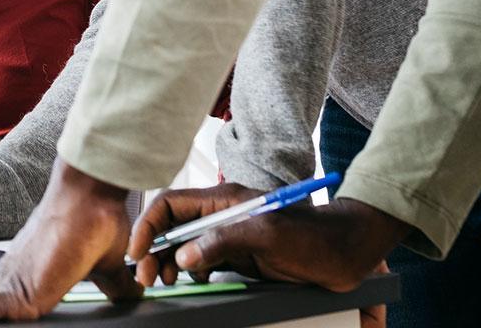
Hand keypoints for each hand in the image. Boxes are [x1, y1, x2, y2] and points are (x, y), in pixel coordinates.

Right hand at [129, 183, 405, 297]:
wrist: (342, 253)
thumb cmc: (309, 238)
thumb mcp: (265, 237)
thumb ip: (223, 242)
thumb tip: (185, 255)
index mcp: (223, 199)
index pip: (171, 203)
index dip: (148, 225)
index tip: (138, 253)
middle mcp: (221, 212)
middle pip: (172, 224)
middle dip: (153, 248)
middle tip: (147, 278)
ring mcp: (229, 233)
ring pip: (183, 243)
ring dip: (167, 260)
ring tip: (164, 280)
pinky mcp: (238, 253)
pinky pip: (200, 258)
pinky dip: (187, 268)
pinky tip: (191, 279)